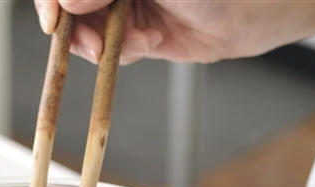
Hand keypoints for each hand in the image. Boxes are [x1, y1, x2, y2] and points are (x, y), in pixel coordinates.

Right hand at [34, 0, 314, 64]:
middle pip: (69, 4)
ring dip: (101, 44)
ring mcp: (122, 2)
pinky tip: (147, 43)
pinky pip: (107, 50)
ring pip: (84, 30)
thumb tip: (65, 0)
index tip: (55, 19)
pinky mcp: (133, 31)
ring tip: (134, 41)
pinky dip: (120, 54)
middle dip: (77, 27)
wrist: (259, 12)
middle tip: (93, 43)